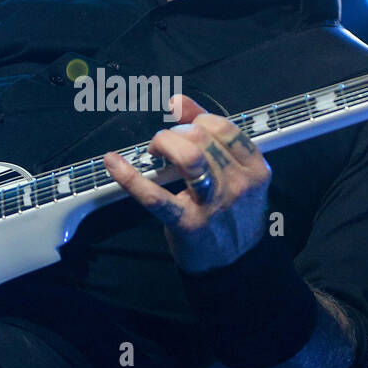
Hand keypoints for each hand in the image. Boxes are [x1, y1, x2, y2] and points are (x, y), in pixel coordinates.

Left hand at [103, 94, 269, 273]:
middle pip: (202, 138)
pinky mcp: (187, 224)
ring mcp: (213, 205)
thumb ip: (214, 139)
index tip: (179, 119)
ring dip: (163, 144)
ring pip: (188, 156)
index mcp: (255, 169)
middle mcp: (238, 184)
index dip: (196, 117)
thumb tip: (178, 102)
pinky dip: (130, 176)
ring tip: (154, 152)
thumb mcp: (237, 176)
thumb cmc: (232, 214)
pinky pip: (155, 196)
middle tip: (164, 145)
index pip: (224, 127)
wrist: (235, 265)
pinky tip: (113, 163)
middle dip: (175, 133)